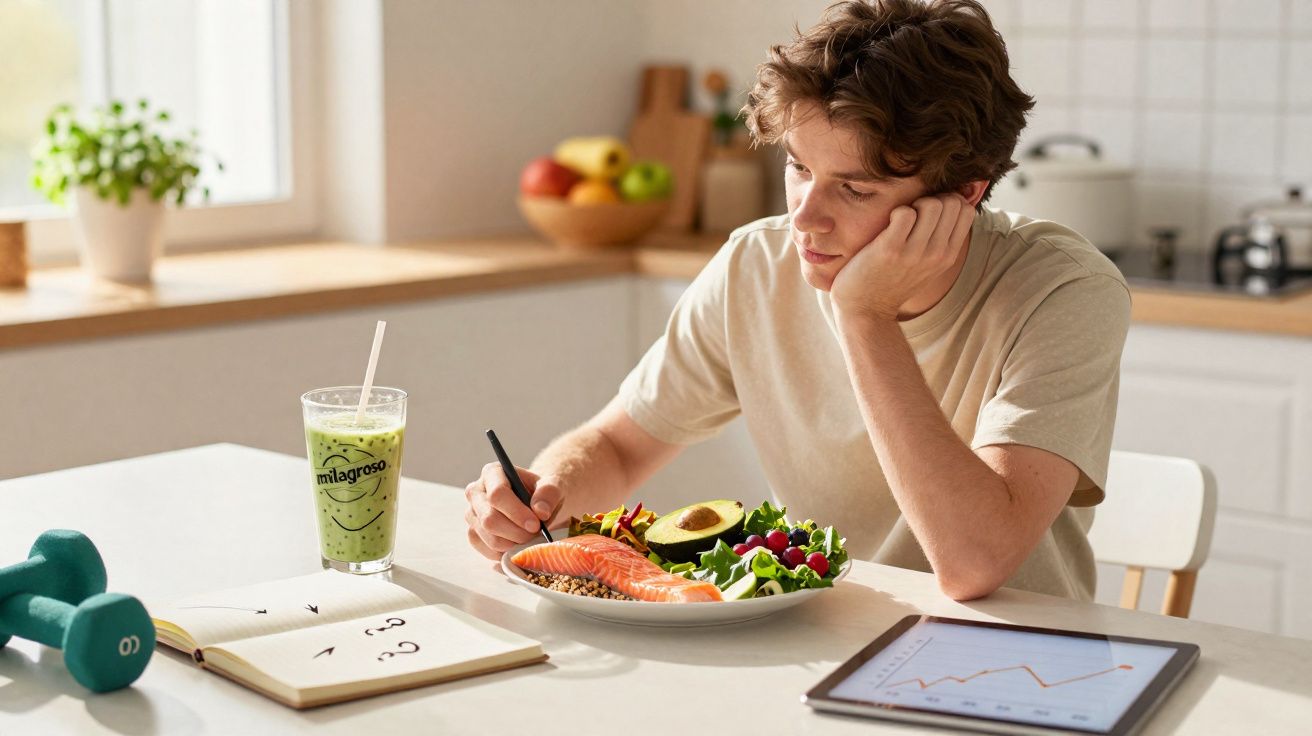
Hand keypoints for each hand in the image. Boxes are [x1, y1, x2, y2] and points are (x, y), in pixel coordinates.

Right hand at [464, 463, 561, 559]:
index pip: (497, 495)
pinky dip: (507, 553)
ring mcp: (471, 514)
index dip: (517, 513)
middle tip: (536, 535)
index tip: (536, 524)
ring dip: (514, 544)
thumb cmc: (541, 493)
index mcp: (492, 473)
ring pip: (489, 538)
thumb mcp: (553, 486)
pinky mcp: (473, 533)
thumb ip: (549, 493)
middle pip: (490, 519)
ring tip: (530, 538)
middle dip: (517, 533)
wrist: (536, 505)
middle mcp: (476, 492)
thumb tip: (540, 511)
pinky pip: (487, 551)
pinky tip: (519, 544)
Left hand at [830, 194, 974, 321]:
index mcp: (948, 256)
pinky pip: (905, 213)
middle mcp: (937, 254)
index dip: (948, 201)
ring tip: (902, 218)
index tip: (929, 212)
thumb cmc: (893, 280)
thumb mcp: (927, 265)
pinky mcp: (890, 249)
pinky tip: (888, 224)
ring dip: (914, 204)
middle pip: (951, 202)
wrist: (866, 309)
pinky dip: (896, 211)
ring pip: (932, 204)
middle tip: (914, 213)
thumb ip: (941, 240)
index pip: (966, 210)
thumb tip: (952, 203)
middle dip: (932, 199)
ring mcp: (914, 253)